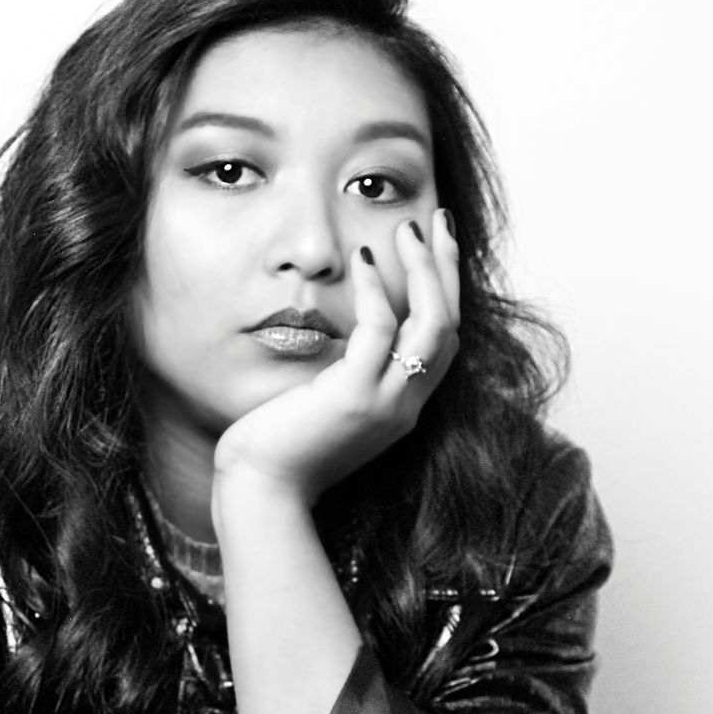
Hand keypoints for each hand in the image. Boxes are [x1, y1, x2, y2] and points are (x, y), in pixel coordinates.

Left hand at [212, 211, 459, 503]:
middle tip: (440, 222)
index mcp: (401, 408)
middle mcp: (405, 406)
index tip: (437, 248)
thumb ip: (344, 371)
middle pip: (450, 326)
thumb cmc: (280, 448)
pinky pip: (379, 331)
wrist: (262, 491)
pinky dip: (377, 289)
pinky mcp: (354, 399)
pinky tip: (364, 258)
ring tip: (408, 229)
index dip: (446, 292)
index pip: (443, 342)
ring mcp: (385, 404)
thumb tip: (340, 329)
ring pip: (431, 325)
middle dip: (448, 269)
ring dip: (425, 270)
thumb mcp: (324, 403)